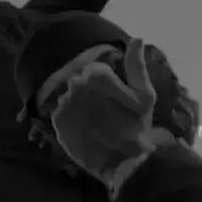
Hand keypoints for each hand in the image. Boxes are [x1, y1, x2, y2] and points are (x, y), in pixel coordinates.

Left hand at [50, 38, 157, 180]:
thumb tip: (137, 38)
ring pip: (70, 98)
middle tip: (107, 115)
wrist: (123, 162)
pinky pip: (61, 114)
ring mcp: (64, 102)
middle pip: (80, 84)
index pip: (95, 72)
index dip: (107, 87)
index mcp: (96, 74)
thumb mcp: (145, 95)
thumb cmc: (138, 126)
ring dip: (81, 108)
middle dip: (92, 96)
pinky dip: (71, 121)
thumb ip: (136, 65)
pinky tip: (85, 131)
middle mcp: (75, 84)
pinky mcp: (56, 121)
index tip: (117, 103)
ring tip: (96, 125)